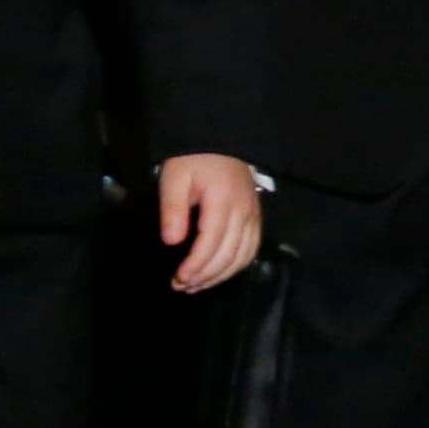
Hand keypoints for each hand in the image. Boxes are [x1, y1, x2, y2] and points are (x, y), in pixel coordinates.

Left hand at [159, 154, 263, 291]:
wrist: (219, 140)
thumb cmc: (193, 159)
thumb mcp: (174, 177)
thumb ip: (173, 209)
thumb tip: (172, 242)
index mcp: (222, 201)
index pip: (211, 244)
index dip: (196, 266)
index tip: (178, 278)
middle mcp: (243, 212)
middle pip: (228, 255)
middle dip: (205, 276)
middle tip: (182, 286)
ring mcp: (253, 215)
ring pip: (243, 257)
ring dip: (221, 276)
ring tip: (197, 286)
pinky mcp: (256, 217)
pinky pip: (252, 249)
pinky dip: (237, 266)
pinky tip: (220, 273)